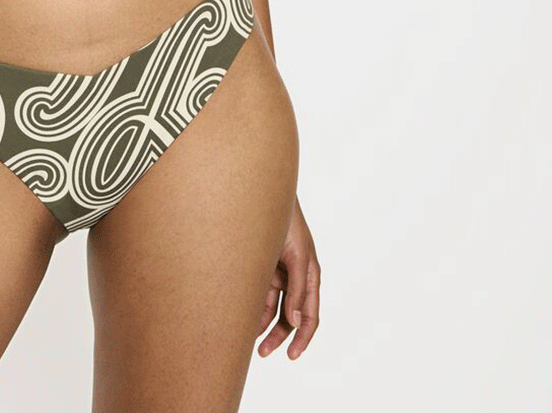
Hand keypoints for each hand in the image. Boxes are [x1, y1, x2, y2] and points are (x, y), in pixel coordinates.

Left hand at [256, 194, 318, 359]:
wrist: (261, 195)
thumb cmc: (286, 222)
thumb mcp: (296, 256)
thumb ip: (296, 289)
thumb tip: (296, 323)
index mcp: (309, 276)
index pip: (310, 316)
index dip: (303, 339)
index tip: (292, 356)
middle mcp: (294, 278)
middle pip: (289, 317)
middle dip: (277, 336)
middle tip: (261, 353)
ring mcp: (277, 272)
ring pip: (271, 308)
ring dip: (261, 324)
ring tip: (246, 340)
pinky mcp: (261, 266)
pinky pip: (257, 293)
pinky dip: (251, 306)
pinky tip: (240, 317)